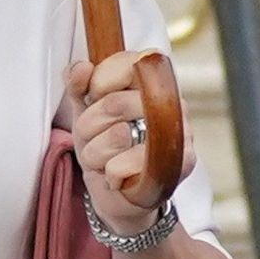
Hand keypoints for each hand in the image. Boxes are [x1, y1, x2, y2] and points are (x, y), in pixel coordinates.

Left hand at [68, 50, 188, 234]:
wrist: (120, 195)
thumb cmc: (105, 148)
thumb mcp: (84, 113)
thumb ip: (78, 86)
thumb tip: (82, 67)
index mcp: (150, 83)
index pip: (128, 62)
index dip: (99, 82)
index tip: (92, 99)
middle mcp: (171, 102)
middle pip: (114, 103)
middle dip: (88, 127)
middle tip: (95, 140)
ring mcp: (180, 132)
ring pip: (117, 136)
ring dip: (96, 155)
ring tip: (106, 161)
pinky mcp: (181, 164)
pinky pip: (123, 166)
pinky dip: (110, 176)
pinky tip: (119, 178)